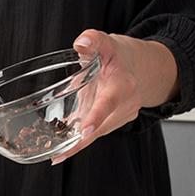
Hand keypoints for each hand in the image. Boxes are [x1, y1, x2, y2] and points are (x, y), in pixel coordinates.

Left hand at [51, 29, 178, 164]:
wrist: (140, 69)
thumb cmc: (119, 57)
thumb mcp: (106, 43)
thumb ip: (93, 40)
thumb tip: (81, 42)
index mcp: (123, 85)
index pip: (109, 102)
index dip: (97, 116)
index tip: (85, 130)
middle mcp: (125, 105)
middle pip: (100, 128)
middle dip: (79, 142)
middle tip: (57, 155)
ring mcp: (120, 118)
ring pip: (96, 135)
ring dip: (75, 145)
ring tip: (54, 154)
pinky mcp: (112, 124)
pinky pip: (94, 135)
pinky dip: (77, 142)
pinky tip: (59, 150)